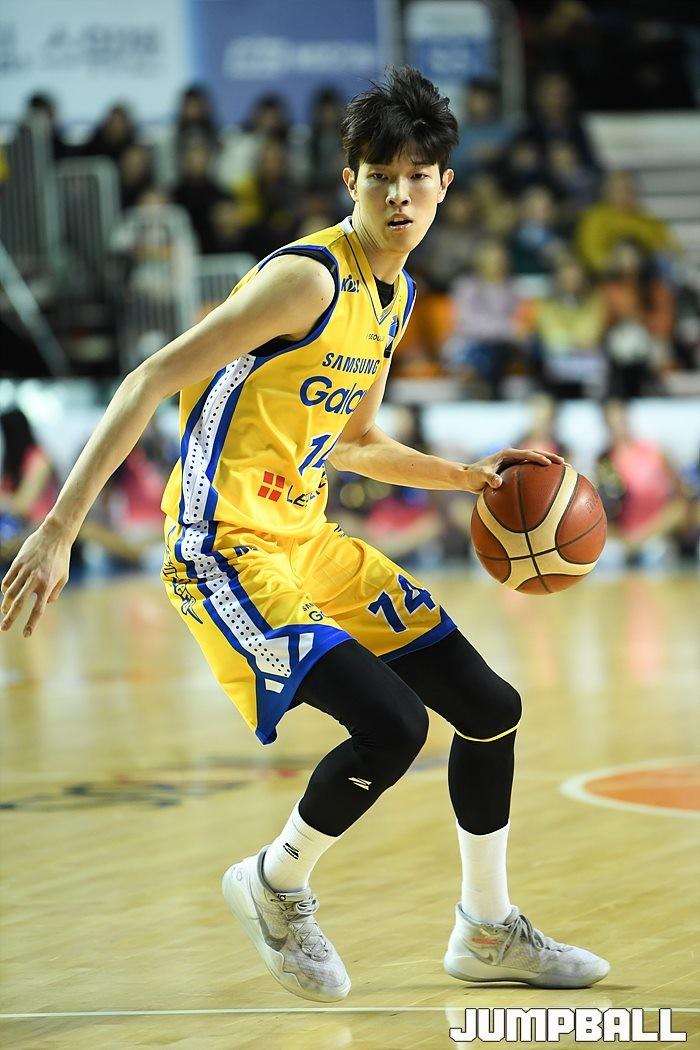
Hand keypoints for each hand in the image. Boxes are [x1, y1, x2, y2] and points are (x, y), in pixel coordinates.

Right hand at [0, 520, 70, 636]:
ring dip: (5, 604)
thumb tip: (45, 603)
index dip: (31, 623)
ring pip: (10, 592)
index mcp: (48, 585)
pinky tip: (6, 594)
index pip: (38, 609)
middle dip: (10, 618)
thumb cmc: (61, 558)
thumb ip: (54, 593)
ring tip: (5, 611)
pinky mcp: (18, 563)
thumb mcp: (64, 577)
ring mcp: (25, 571)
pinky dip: (5, 588)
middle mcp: (35, 580)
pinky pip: (8, 579)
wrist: (55, 535)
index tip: (25, 634)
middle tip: (4, 628)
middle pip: (19, 603)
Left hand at [459, 448, 565, 493]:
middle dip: (551, 459)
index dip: (538, 458)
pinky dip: (541, 478)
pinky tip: (551, 488)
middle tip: (566, 465)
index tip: (549, 464)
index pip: (526, 454)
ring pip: (536, 463)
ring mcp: (515, 463)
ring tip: (566, 473)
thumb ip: (488, 478)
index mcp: (507, 454)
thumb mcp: (479, 477)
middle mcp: (513, 456)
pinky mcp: (514, 471)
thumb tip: (497, 483)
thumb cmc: (472, 476)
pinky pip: (531, 473)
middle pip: (536, 456)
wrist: (467, 477)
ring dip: (550, 467)